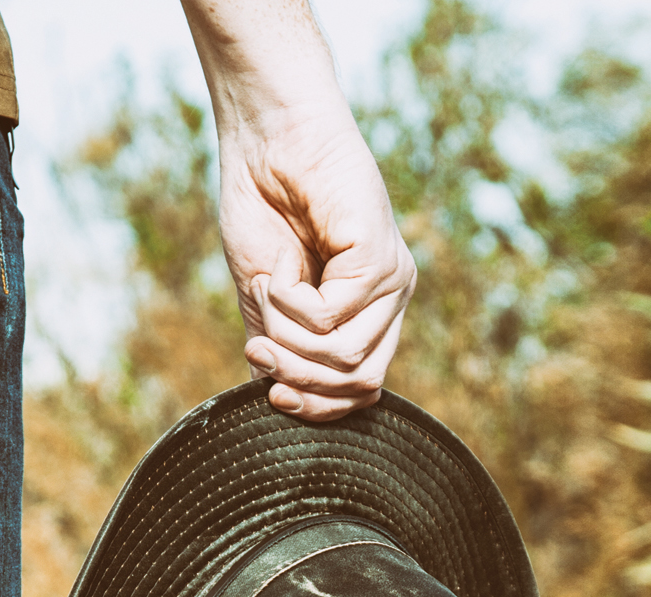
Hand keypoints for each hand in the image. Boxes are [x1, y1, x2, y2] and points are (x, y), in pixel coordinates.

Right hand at [220, 114, 415, 420]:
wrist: (267, 137)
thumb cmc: (264, 204)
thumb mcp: (267, 295)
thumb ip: (281, 346)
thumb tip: (278, 397)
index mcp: (372, 307)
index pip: (364, 388)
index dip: (317, 405)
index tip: (271, 393)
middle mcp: (392, 296)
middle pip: (358, 381)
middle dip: (298, 377)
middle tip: (258, 348)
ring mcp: (392, 276)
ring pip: (342, 357)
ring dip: (288, 339)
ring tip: (268, 295)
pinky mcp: (379, 256)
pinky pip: (332, 319)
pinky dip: (290, 306)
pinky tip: (279, 272)